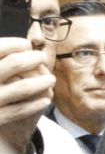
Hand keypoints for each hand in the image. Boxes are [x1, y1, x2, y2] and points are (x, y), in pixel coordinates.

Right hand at [0, 38, 54, 153]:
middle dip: (33, 58)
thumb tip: (22, 45)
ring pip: (23, 87)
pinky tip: (45, 100)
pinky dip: (36, 103)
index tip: (25, 44)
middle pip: (15, 63)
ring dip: (42, 81)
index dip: (15, 44)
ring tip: (50, 79)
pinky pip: (21, 110)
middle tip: (41, 58)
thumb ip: (0, 60)